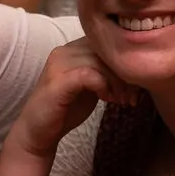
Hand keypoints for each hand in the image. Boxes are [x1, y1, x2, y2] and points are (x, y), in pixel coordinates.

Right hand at [8, 39, 138, 158]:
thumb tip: (134, 69)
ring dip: (118, 83)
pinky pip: (90, 75)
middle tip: (133, 96)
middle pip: (106, 50)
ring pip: (100, 62)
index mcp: (73, 48)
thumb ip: (105, 72)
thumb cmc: (66, 110)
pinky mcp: (58, 82)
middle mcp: (64, 51)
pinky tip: (107, 99)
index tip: (135, 86)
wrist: (39, 132)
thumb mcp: (90, 86)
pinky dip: (104, 86)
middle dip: (125, 74)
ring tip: (122, 100)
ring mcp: (59, 64)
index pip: (106, 43)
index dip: (124, 62)